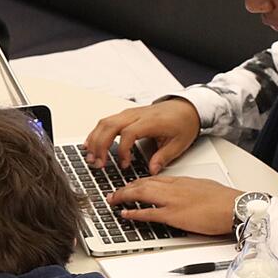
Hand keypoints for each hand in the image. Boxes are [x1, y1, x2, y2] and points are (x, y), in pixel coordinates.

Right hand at [82, 98, 199, 173]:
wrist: (186, 107)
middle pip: (110, 126)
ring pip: (105, 122)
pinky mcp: (126, 115)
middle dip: (100, 146)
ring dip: (95, 140)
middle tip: (98, 164)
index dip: (123, 150)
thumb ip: (163, 157)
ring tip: (90, 157)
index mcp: (151, 121)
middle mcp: (137, 115)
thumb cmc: (183, 122)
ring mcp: (130, 113)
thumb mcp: (179, 143)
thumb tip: (152, 170)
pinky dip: (96, 133)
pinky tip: (91, 144)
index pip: (128, 133)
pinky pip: (106, 121)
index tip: (124, 164)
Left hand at [108, 175, 242, 236]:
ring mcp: (173, 201)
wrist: (236, 206)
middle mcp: (174, 187)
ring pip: (142, 194)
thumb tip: (182, 194)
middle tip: (114, 193)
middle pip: (143, 184)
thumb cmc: (225, 199)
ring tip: (113, 200)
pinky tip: (125, 214)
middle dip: (125, 188)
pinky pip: (149, 213)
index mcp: (181, 180)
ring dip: (124, 197)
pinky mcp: (175, 215)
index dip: (138, 182)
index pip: (154, 178)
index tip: (129, 185)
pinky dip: (135, 213)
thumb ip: (189, 189)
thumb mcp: (203, 187)